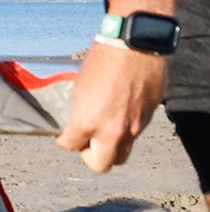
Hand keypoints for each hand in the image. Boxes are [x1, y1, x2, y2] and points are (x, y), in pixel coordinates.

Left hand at [56, 43, 166, 171]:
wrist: (136, 47)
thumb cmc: (103, 59)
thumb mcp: (79, 85)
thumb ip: (80, 110)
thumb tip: (77, 120)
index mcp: (88, 120)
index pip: (71, 145)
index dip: (65, 141)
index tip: (64, 136)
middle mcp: (112, 130)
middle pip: (101, 164)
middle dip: (90, 157)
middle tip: (85, 143)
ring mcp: (133, 128)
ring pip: (122, 154)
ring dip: (111, 148)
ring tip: (103, 132)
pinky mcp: (148, 120)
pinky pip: (135, 136)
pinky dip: (126, 132)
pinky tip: (119, 115)